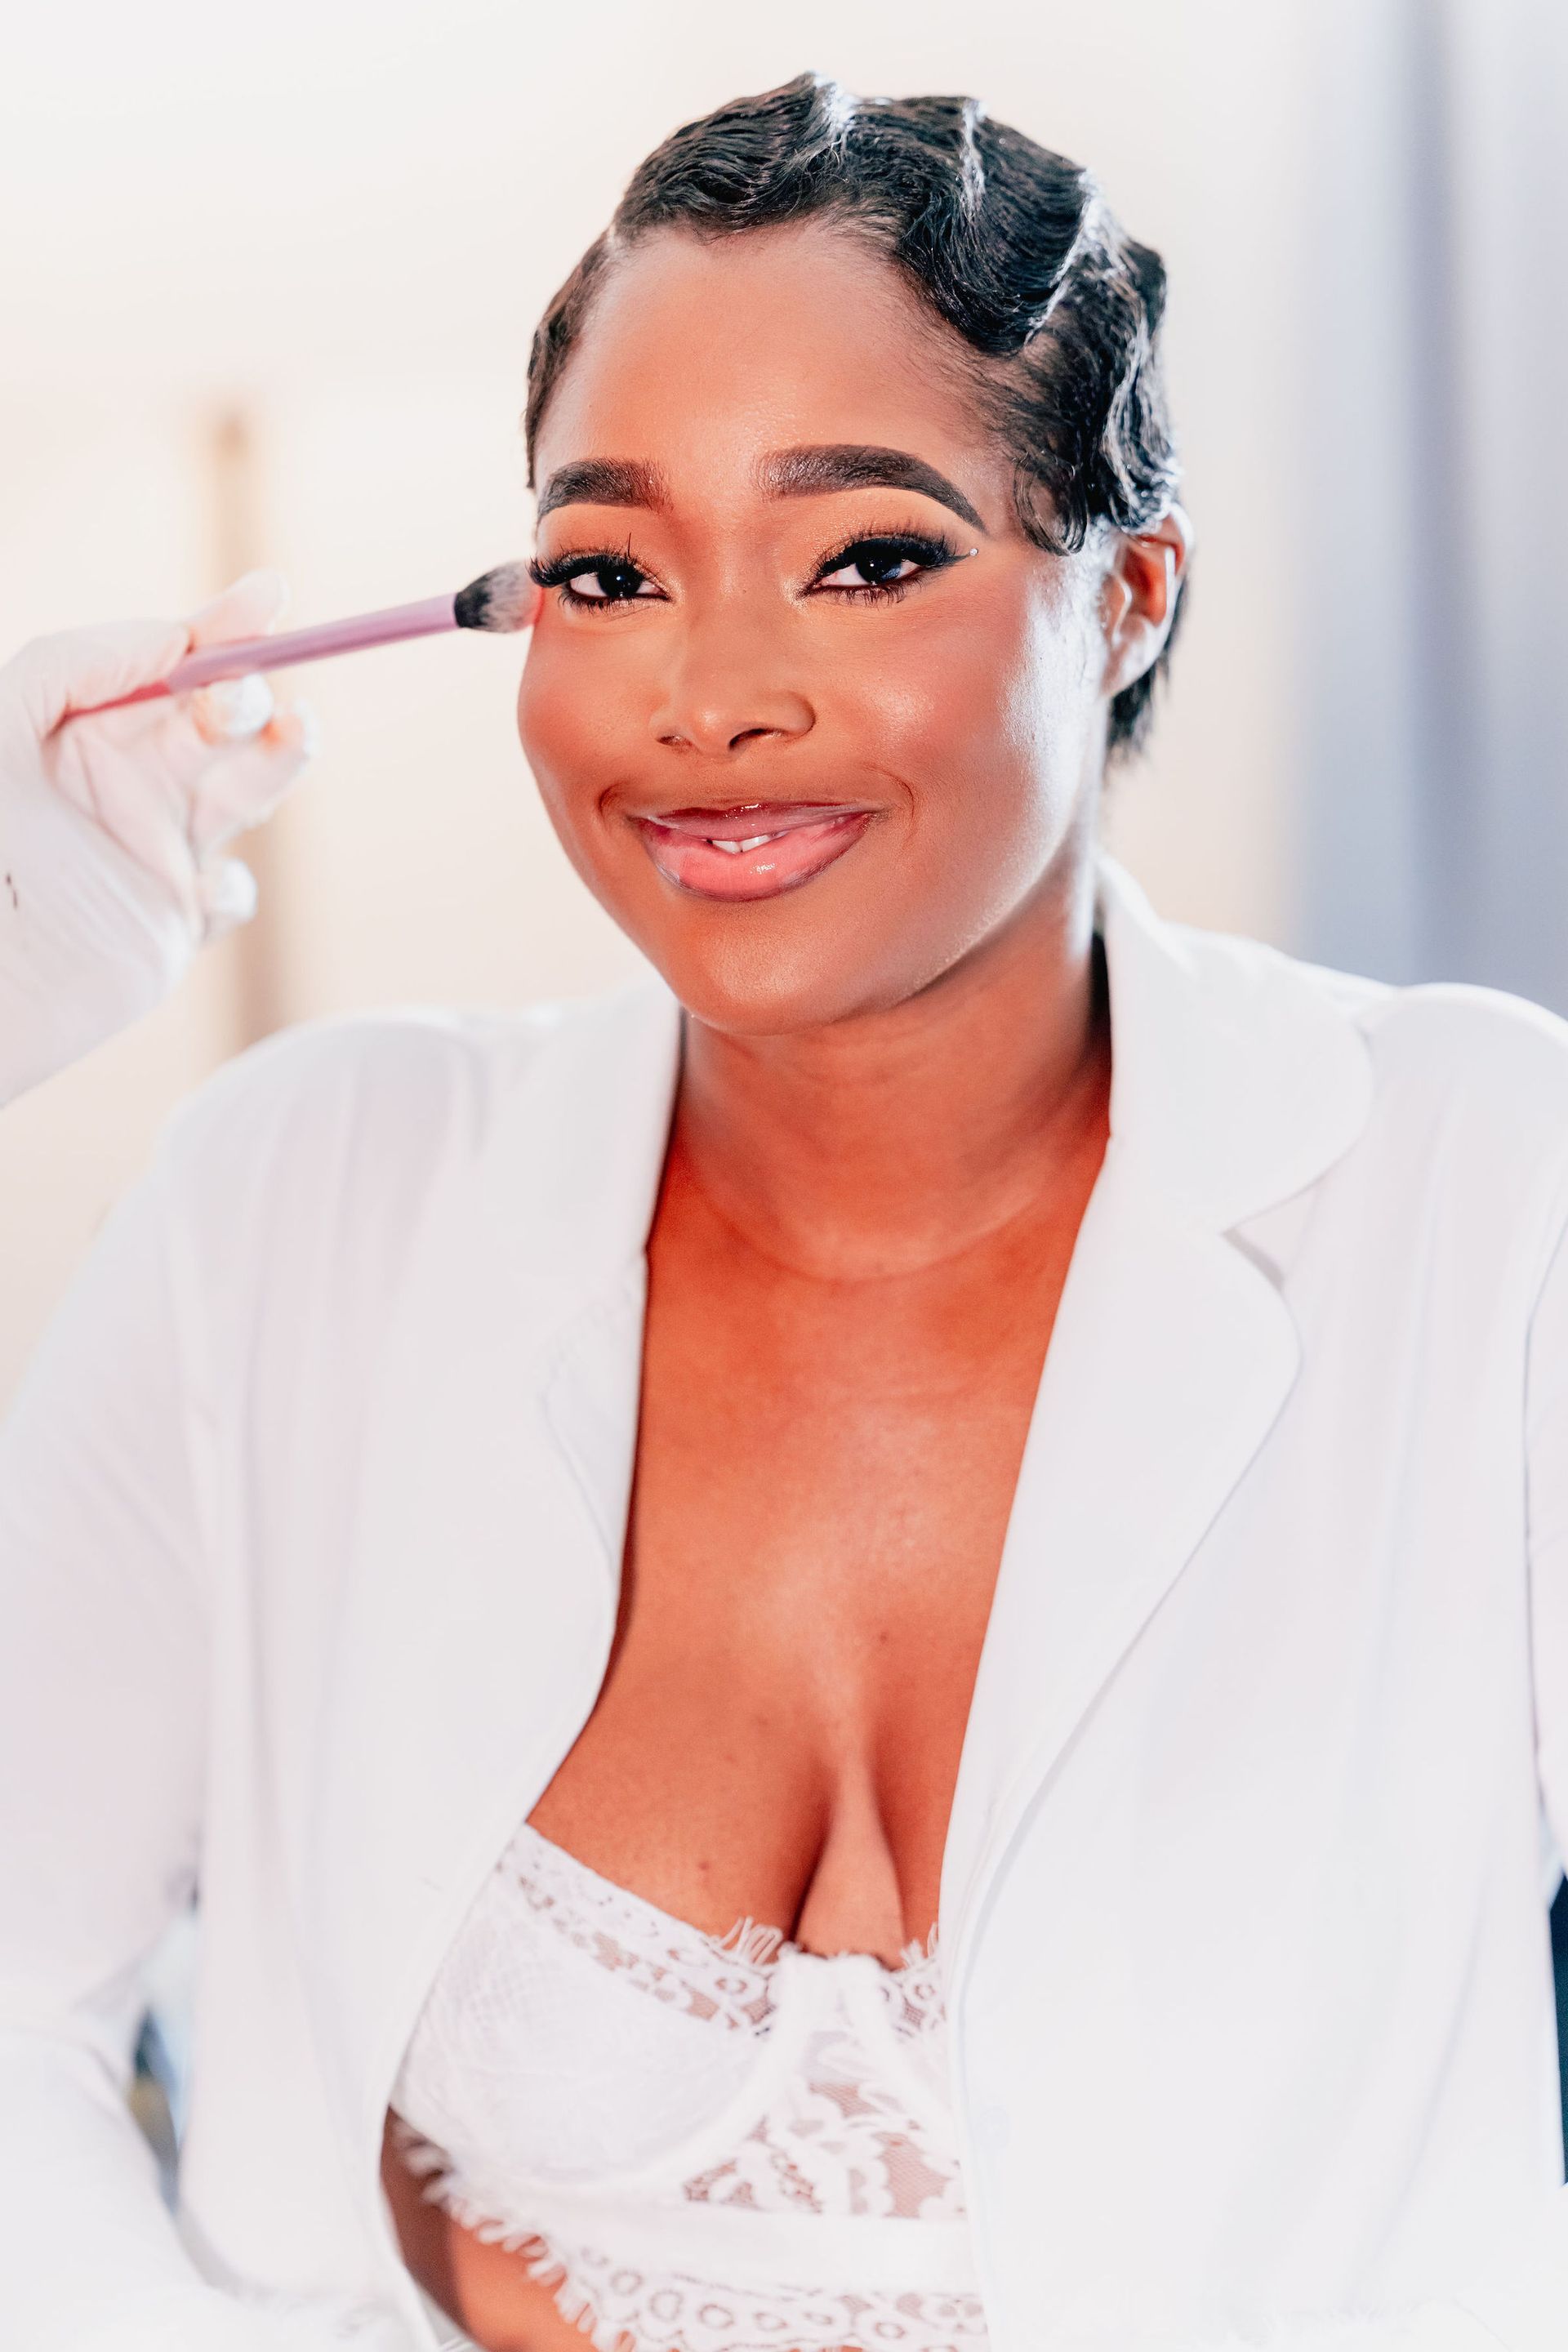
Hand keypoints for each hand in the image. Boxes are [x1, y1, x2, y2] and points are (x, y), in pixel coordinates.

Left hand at [0, 571, 314, 1106]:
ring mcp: (156, 851)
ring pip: (249, 792)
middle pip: (220, 720)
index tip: (270, 598)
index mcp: (80, 729)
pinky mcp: (174, 924)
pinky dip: (231, 886)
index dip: (221, 627)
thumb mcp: (1, 722)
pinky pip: (231, 894)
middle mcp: (124, 784)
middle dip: (245, 694)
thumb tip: (173, 641)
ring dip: (281, 757)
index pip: (166, 665)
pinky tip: (195, 891)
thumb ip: (71, 661)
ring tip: (295, 733)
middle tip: (234, 704)